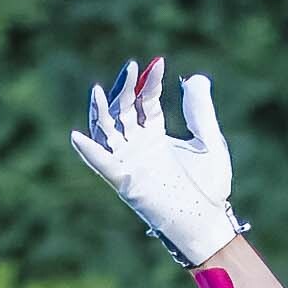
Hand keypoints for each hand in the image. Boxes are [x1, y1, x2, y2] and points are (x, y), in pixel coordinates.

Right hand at [70, 57, 243, 266]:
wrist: (209, 222)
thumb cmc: (210, 188)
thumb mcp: (209, 141)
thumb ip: (200, 111)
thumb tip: (194, 78)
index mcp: (154, 137)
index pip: (143, 102)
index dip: (149, 83)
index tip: (159, 64)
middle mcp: (138, 148)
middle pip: (121, 111)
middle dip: (124, 89)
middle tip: (132, 67)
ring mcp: (130, 164)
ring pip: (106, 132)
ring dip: (101, 111)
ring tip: (100, 89)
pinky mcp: (126, 183)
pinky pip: (103, 166)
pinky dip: (89, 153)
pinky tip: (77, 137)